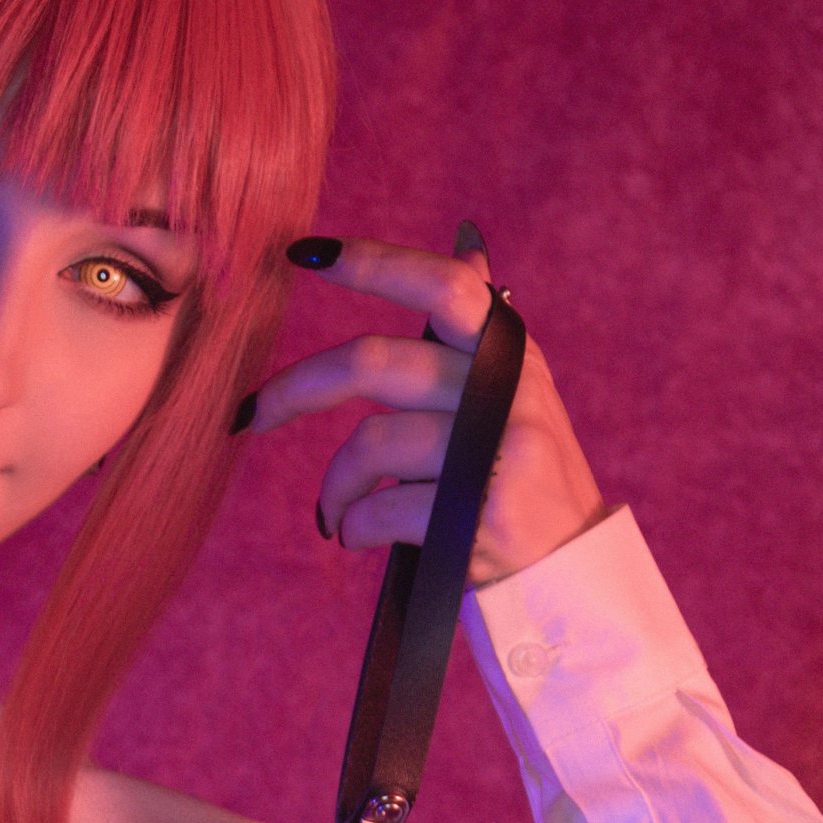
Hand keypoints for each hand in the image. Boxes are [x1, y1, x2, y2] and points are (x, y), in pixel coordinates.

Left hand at [247, 226, 606, 586]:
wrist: (571, 581)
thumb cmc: (523, 487)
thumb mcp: (516, 399)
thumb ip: (477, 337)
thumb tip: (463, 240)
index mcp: (511, 355)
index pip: (443, 286)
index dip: (373, 263)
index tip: (305, 253)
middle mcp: (510, 391)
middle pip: (373, 362)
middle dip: (294, 388)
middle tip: (251, 415)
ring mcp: (499, 452)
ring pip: (370, 445)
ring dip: (334, 488)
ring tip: (335, 513)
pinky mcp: (483, 515)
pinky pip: (381, 510)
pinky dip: (354, 528)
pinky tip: (359, 538)